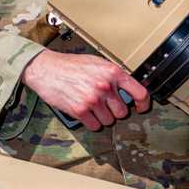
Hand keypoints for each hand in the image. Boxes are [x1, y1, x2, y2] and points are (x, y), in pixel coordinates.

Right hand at [20, 50, 149, 130]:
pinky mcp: (80, 111)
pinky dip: (90, 122)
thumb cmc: (70, 65)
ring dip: (101, 117)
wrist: (45, 69)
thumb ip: (113, 75)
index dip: (143, 104)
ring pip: (108, 121)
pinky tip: (84, 112)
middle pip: (122, 112)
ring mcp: (93, 99)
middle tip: (103, 104)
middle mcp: (105, 86)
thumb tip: (127, 88)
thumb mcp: (97, 63)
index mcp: (112, 72)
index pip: (139, 92)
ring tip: (91, 106)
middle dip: (114, 110)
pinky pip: (94, 126)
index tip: (140, 108)